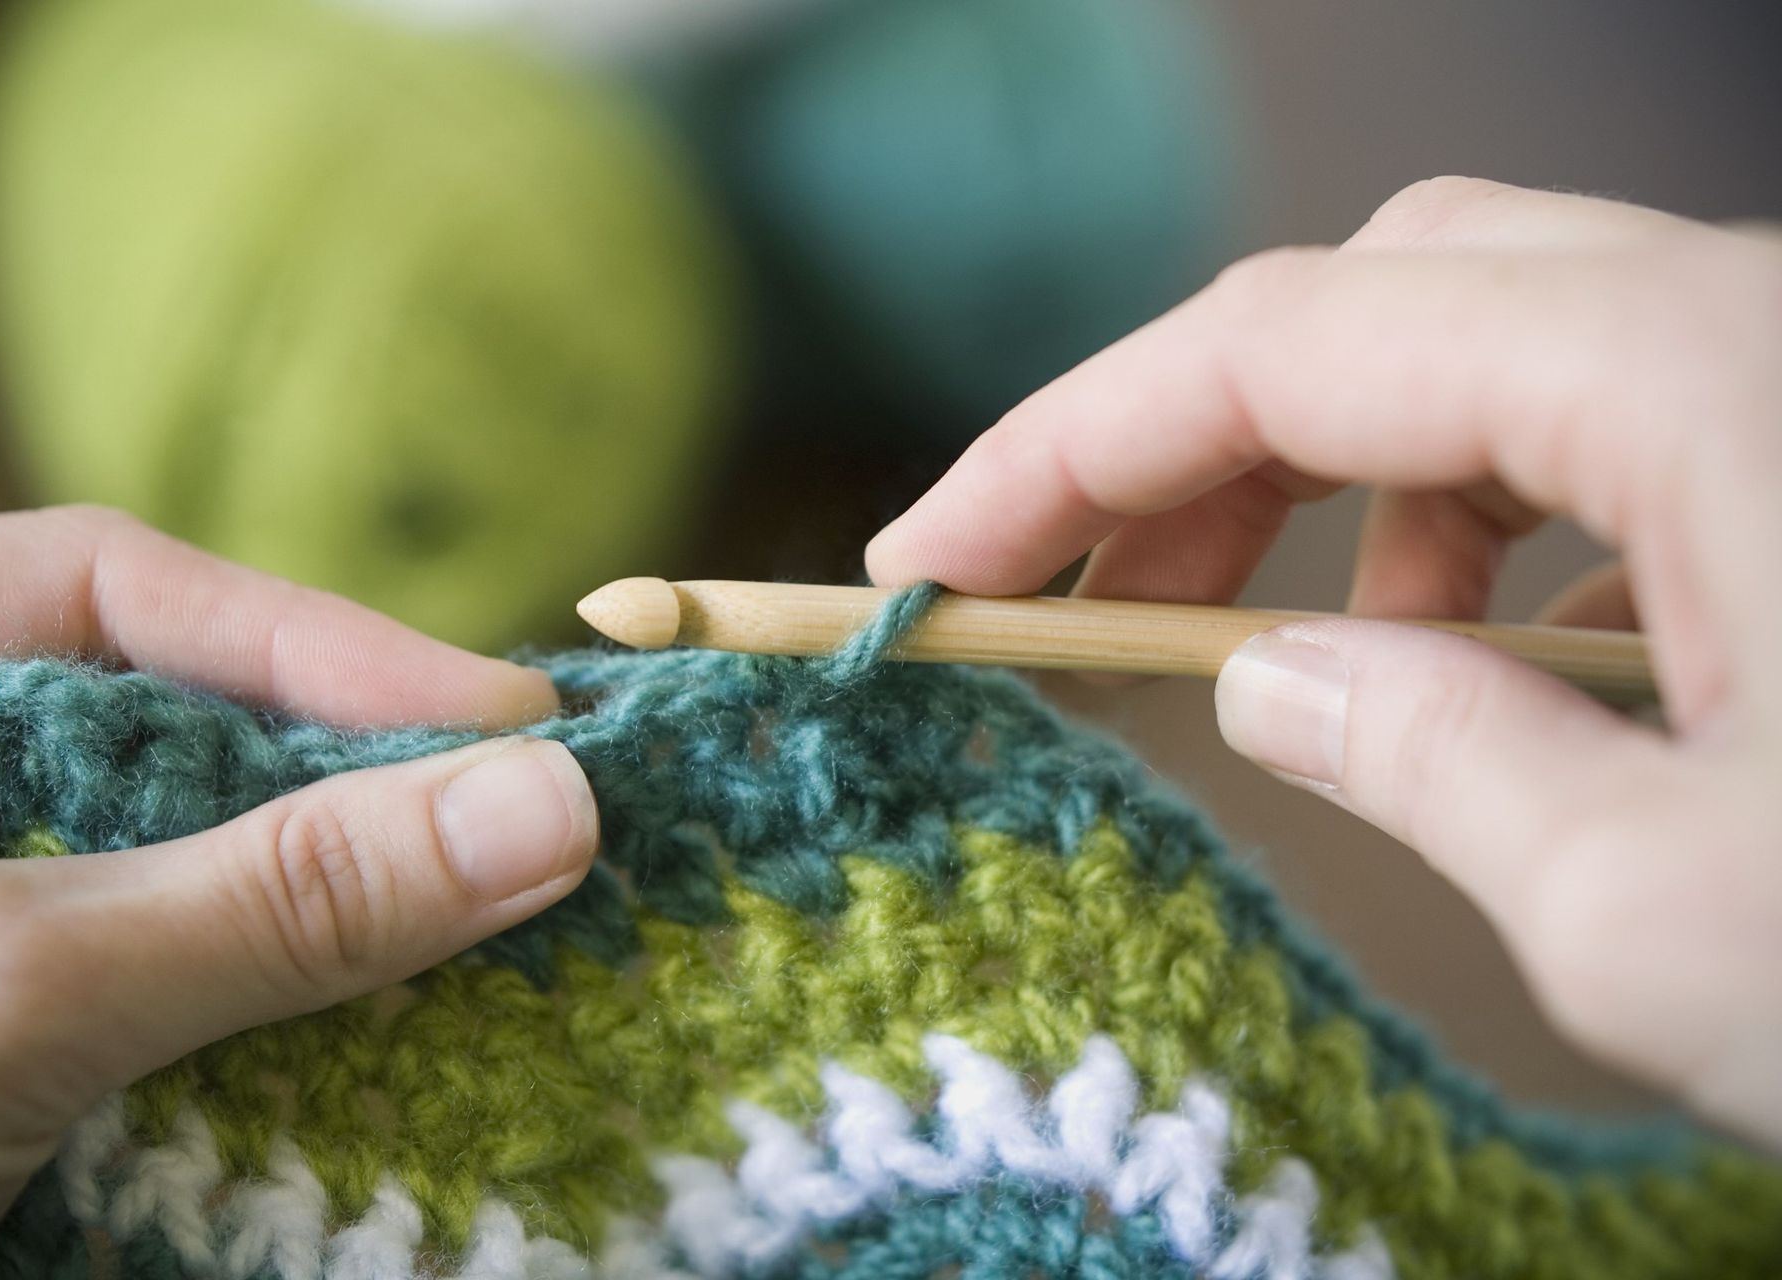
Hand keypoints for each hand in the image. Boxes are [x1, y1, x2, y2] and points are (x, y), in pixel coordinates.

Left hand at [0, 507, 598, 1277]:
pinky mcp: (6, 1014)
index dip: (330, 645)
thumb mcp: (10, 986)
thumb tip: (552, 808)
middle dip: (349, 773)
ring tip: (492, 910)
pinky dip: (282, 993)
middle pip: (173, 718)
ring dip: (334, 890)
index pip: (119, 590)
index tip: (515, 720)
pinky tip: (385, 1012)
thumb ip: (273, 896)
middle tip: (534, 815)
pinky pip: (177, 966)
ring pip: (187, 851)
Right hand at [868, 177, 1781, 1148]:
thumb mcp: (1672, 919)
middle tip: (1082, 608)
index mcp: (1702, 385)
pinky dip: (1487, 532)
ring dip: (1339, 491)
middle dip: (1193, 443)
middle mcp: (1758, 326)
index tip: (931, 557)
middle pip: (1384, 298)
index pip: (1283, 343)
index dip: (1064, 447)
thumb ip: (1424, 762)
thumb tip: (1266, 680)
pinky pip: (1615, 428)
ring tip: (1274, 660)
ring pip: (1499, 348)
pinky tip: (1483, 669)